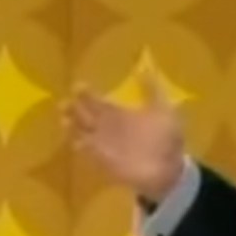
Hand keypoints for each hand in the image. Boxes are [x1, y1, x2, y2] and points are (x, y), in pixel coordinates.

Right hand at [61, 70, 185, 202]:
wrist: (171, 168)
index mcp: (120, 114)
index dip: (87, 94)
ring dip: (73, 127)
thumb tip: (146, 67)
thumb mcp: (164, 110)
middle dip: (73, 109)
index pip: (98, 102)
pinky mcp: (106, 162)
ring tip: (63, 120)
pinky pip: (90, 153)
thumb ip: (154, 90)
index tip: (77, 86)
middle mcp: (109, 128)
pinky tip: (76, 143)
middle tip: (63, 102)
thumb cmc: (167, 138)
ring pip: (83, 133)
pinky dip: (84, 148)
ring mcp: (105, 145)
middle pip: (85, 116)